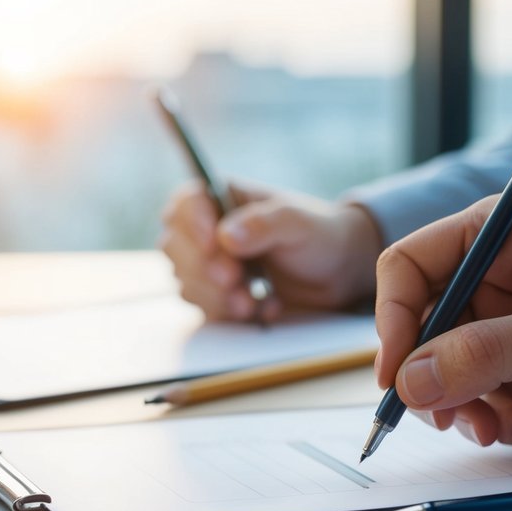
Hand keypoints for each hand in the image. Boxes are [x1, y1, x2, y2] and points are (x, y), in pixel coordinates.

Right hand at [157, 182, 381, 320]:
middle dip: (204, 268)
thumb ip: (265, 224)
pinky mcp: (216, 294)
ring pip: (185, 281)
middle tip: (236, 279)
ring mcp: (208, 263)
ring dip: (216, 297)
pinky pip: (204, 308)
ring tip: (252, 302)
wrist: (336, 272)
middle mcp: (208, 228)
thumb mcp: (298, 223)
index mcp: (223, 197)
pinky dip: (231, 314)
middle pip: (175, 246)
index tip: (213, 245)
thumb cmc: (317, 234)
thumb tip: (226, 236)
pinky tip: (264, 308)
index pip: (187, 203)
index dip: (192, 223)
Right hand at [373, 195, 511, 448]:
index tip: (397, 372)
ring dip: (468, 408)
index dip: (393, 318)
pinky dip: (496, 422)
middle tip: (452, 416)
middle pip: (420, 327)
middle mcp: (497, 280)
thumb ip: (485, 353)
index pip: (411, 266)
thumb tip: (409, 379)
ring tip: (509, 427)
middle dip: (432, 377)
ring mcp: (508, 330)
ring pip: (443, 372)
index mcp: (503, 237)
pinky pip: (477, 402)